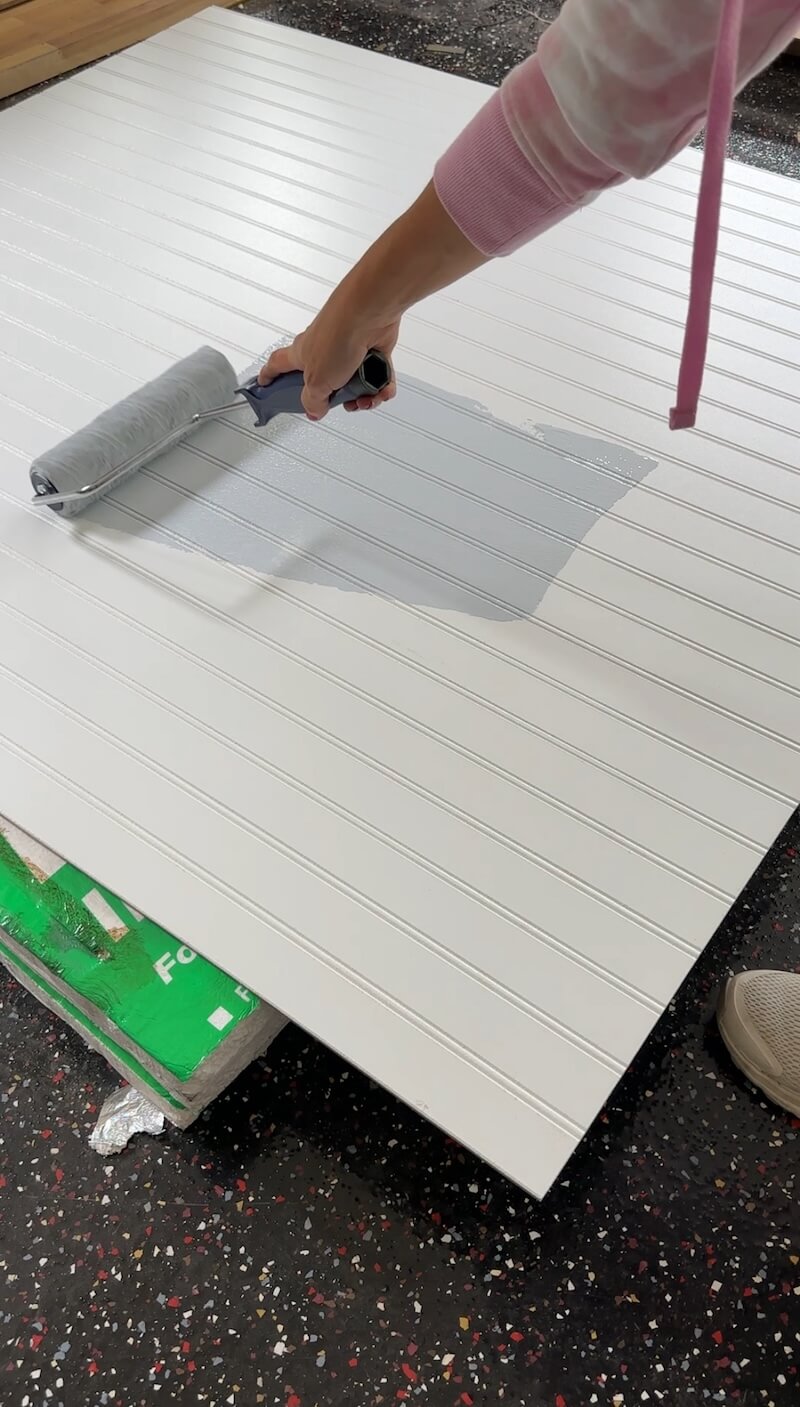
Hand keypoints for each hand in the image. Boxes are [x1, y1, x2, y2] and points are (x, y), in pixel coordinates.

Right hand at [258, 288, 398, 420]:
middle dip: (335, 400)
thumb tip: (314, 411)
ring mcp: (349, 351)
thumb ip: (313, 401)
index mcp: (302, 355)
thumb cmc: (338, 336)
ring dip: (363, 397)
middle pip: (324, 383)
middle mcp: (323, 351)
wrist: (370, 314)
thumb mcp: (317, 382)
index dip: (269, 376)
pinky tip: (382, 390)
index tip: (264, 385)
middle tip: (341, 404)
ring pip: (354, 385)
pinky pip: (378, 377)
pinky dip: (382, 387)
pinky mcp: (373, 350)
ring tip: (366, 399)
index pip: (277, 365)